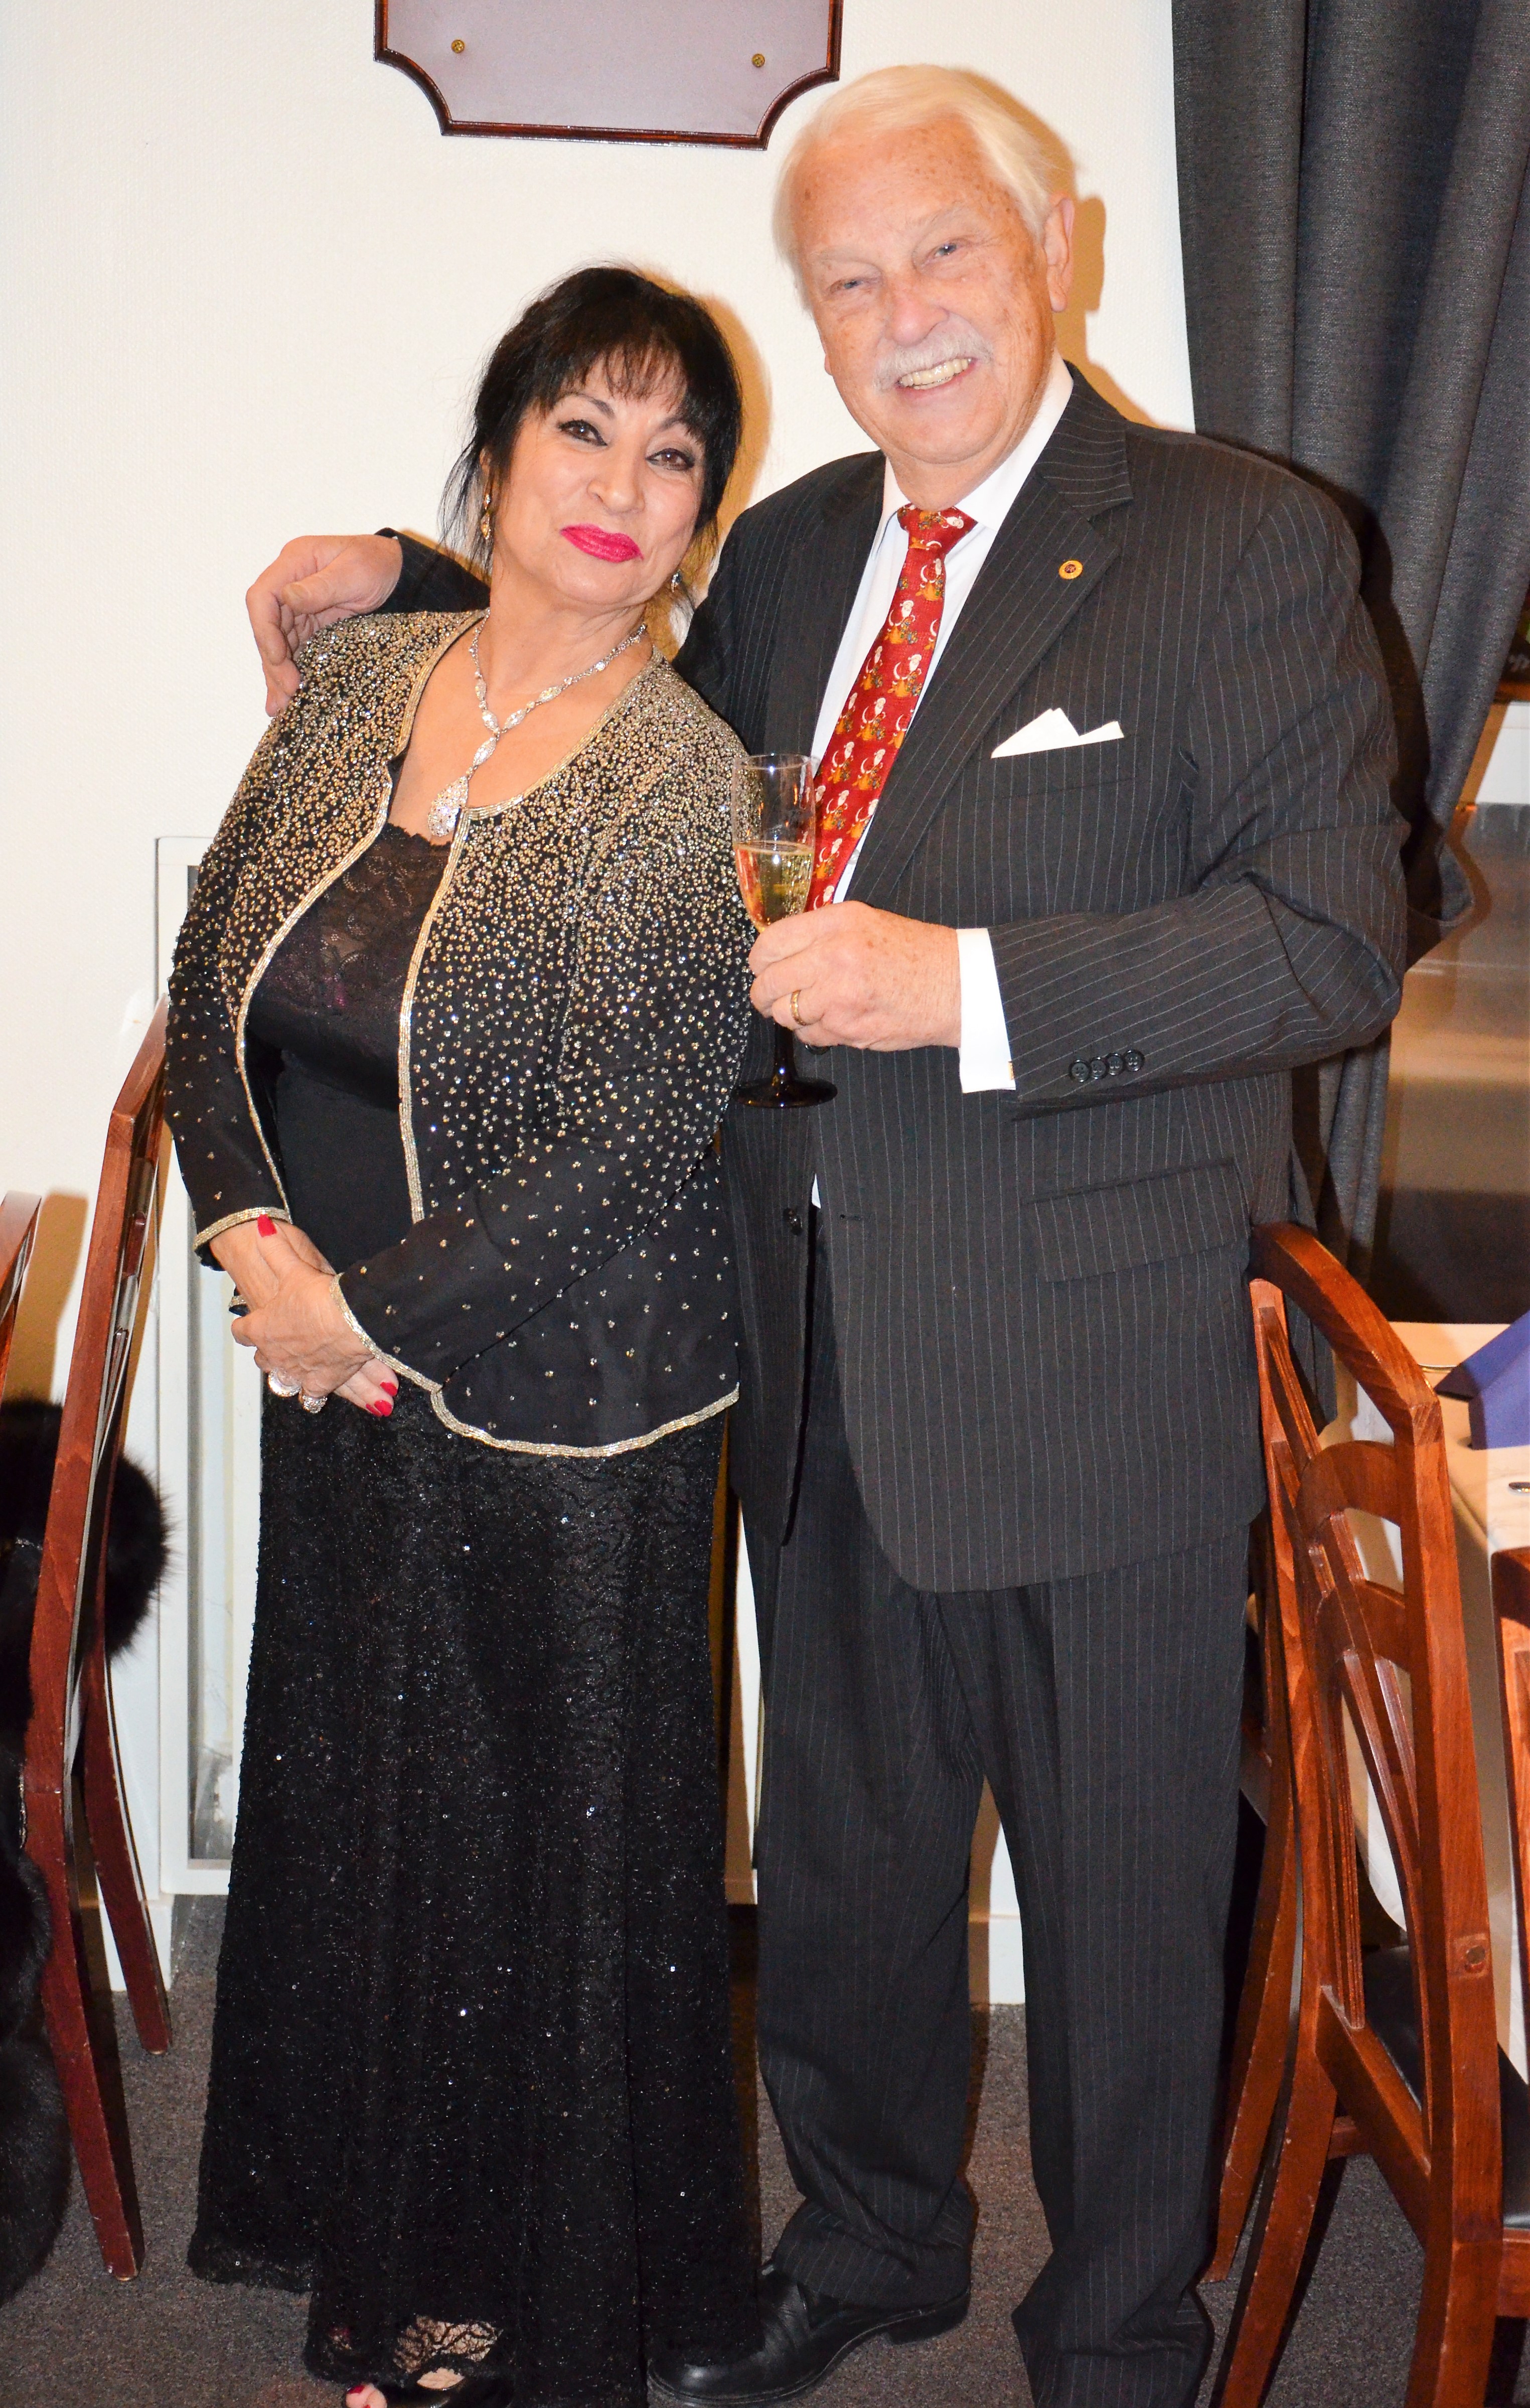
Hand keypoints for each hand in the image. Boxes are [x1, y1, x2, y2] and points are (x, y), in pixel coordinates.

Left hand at [212, 1218, 395, 1411]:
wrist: (350, 1322)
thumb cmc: (318, 1298)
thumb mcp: (294, 1267)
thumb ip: (276, 1249)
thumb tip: (261, 1228)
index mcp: (263, 1329)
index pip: (243, 1331)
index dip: (245, 1327)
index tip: (246, 1325)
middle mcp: (275, 1356)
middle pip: (263, 1361)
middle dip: (269, 1355)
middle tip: (277, 1347)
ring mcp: (297, 1373)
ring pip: (286, 1382)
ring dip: (291, 1378)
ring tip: (299, 1374)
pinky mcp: (321, 1383)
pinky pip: (315, 1394)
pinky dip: (319, 1391)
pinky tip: (324, 1386)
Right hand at [247, 534, 403, 715]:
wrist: (397, 573)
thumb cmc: (377, 564)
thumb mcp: (354, 571)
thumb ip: (321, 586)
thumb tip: (288, 598)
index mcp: (293, 563)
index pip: (262, 597)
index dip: (264, 629)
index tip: (278, 657)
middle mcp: (288, 584)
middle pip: (267, 626)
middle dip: (273, 661)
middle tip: (287, 692)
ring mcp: (296, 607)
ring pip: (277, 643)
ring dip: (277, 674)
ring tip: (280, 707)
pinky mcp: (308, 625)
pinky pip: (293, 650)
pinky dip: (289, 672)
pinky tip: (285, 698)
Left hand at [749, 902, 960, 1050]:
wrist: (955, 986)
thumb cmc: (913, 953)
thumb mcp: (865, 921)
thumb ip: (821, 932)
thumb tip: (778, 952)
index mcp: (836, 923)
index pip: (771, 942)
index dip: (759, 960)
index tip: (761, 967)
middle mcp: (833, 956)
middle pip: (769, 983)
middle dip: (763, 993)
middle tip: (767, 996)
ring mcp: (838, 995)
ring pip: (784, 1013)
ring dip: (790, 1014)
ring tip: (810, 1007)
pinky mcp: (847, 1027)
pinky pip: (809, 1035)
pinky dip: (815, 1031)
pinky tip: (834, 1019)